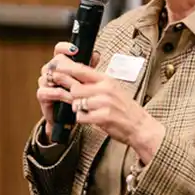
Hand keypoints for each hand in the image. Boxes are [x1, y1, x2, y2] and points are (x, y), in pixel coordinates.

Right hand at [36, 43, 99, 142]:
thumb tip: (95, 55)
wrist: (70, 119)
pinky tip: (71, 98)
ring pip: (49, 75)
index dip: (64, 48)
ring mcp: (45, 83)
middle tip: (78, 72)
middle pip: (53, 62)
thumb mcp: (86, 81)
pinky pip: (48, 91)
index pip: (59, 50)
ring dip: (65, 81)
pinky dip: (61, 94)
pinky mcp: (42, 96)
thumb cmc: (77, 98)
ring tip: (78, 87)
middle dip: (66, 67)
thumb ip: (88, 67)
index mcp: (61, 65)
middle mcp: (51, 72)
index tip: (75, 49)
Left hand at [46, 57, 165, 164]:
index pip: (82, 70)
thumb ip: (96, 83)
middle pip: (75, 88)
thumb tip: (77, 77)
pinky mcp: (103, 117)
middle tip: (75, 100)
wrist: (140, 126)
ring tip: (87, 111)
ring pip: (77, 103)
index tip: (55, 68)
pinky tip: (90, 119)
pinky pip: (81, 117)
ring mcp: (105, 103)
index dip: (66, 69)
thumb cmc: (125, 109)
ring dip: (78, 109)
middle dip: (72, 96)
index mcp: (107, 80)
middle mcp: (105, 89)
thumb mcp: (113, 90)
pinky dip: (83, 120)